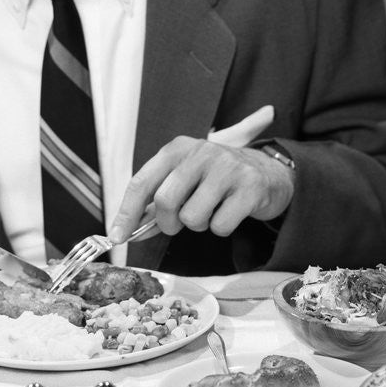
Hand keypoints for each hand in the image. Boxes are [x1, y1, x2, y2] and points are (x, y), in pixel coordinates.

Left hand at [109, 105, 292, 241]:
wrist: (268, 172)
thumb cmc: (217, 179)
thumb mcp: (185, 178)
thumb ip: (157, 200)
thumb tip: (127, 231)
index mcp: (177, 149)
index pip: (142, 181)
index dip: (126, 213)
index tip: (117, 237)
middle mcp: (200, 153)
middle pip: (165, 201)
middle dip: (168, 223)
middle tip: (178, 224)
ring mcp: (227, 168)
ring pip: (192, 217)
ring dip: (198, 225)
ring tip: (211, 211)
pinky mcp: (250, 187)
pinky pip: (220, 226)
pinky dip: (221, 228)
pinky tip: (230, 212)